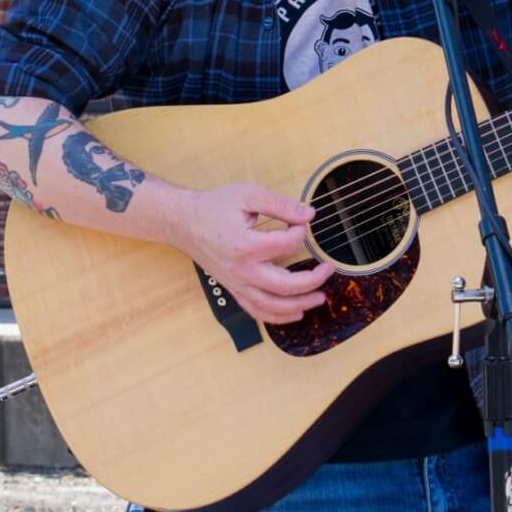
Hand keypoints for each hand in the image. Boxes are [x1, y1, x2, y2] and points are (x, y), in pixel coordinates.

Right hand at [171, 183, 334, 324]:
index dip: (301, 232)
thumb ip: (280, 204)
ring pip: (273, 306)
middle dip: (313, 280)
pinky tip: (295, 314)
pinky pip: (256, 311)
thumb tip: (309, 214)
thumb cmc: (215, 207)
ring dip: (300, 305)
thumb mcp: (248, 194)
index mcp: (246, 245)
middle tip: (328, 269)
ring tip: (320, 298)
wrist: (184, 223)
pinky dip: (278, 317)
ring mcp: (237, 284)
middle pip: (286, 286)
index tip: (302, 224)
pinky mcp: (233, 289)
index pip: (287, 244)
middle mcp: (242, 270)